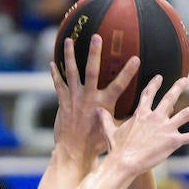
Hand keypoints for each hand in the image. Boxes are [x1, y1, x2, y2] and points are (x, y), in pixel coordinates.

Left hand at [51, 35, 142, 162]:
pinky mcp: (63, 102)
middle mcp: (89, 98)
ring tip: (69, 40)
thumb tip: (137, 113)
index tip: (136, 58)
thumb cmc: (96, 144)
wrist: (74, 151)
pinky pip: (58, 84)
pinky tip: (52, 62)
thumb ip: (122, 117)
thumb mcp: (113, 130)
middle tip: (96, 37)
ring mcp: (74, 98)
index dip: (128, 72)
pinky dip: (55, 73)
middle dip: (94, 53)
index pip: (119, 85)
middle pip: (92, 71)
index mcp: (104, 104)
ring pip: (71, 72)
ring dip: (70, 55)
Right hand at [98, 75, 188, 174]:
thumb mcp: (110, 131)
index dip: (153, 85)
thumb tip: (96, 109)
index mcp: (141, 114)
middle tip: (185, 80)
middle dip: (178, 88)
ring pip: (186, 114)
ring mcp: (166, 128)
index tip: (159, 77)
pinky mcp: (174, 141)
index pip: (148, 95)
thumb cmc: (117, 149)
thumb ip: (106, 119)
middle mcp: (156, 117)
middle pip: (169, 98)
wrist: (125, 161)